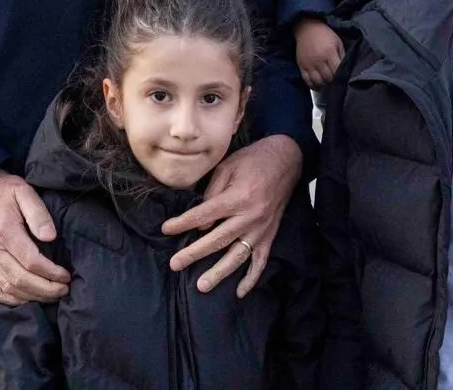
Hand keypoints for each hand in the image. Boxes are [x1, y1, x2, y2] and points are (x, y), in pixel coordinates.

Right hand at [0, 169, 69, 305]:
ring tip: (53, 295)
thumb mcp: (24, 191)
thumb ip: (38, 213)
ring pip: (9, 289)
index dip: (51, 272)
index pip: (31, 261)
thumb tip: (50, 237)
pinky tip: (29, 299)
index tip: (66, 275)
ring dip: (33, 297)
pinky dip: (12, 300)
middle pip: (21, 280)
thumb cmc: (4, 192)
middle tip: (65, 289)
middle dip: (46, 289)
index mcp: (4, 232)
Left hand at [162, 135, 300, 297]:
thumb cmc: (253, 160)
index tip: (166, 230)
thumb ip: (212, 192)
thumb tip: (199, 219)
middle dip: (194, 253)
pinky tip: (239, 292)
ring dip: (219, 273)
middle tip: (175, 265)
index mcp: (238, 197)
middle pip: (218, 239)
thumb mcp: (227, 166)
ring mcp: (261, 229)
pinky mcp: (270, 235)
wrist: (286, 160)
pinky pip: (261, 261)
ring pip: (238, 256)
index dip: (183, 223)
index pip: (204, 214)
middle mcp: (250, 217)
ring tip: (202, 286)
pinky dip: (251, 278)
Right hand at [294, 17, 343, 88]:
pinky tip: (318, 86)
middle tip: (336, 83)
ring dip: (324, 86)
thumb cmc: (324, 34)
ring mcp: (309, 64)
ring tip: (328, 86)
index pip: (337, 71)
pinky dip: (313, 86)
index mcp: (330, 53)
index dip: (341, 77)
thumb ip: (342, 56)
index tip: (344, 79)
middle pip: (328, 78)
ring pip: (318, 82)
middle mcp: (319, 60)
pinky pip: (307, 80)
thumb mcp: (338, 42)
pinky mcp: (302, 66)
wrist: (307, 28)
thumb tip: (346, 68)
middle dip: (333, 82)